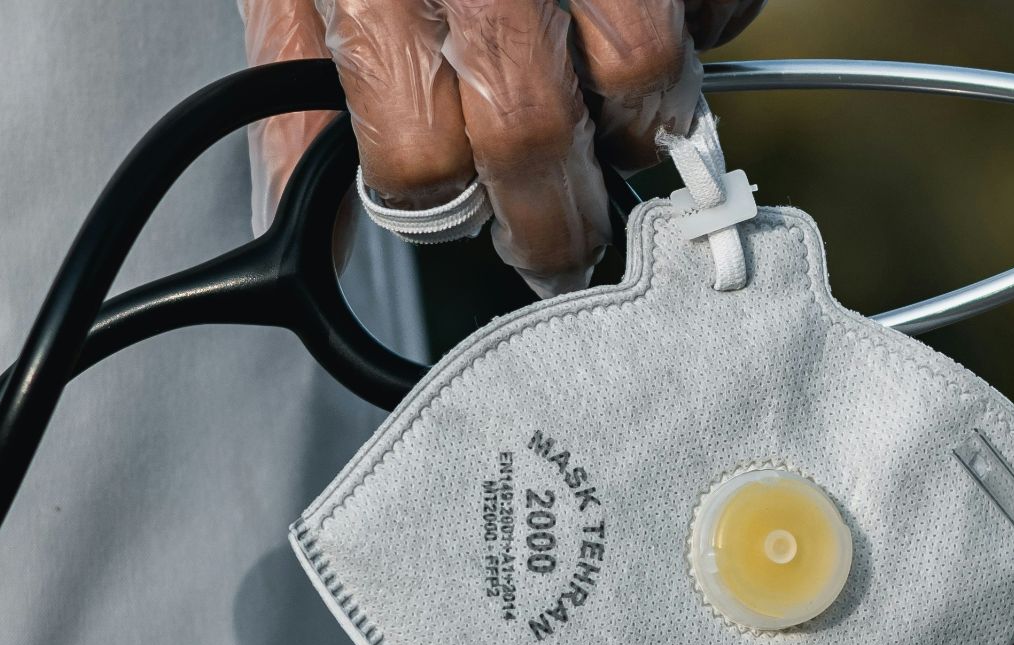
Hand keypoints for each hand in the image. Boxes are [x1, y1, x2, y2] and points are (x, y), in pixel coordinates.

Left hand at [241, 0, 767, 295]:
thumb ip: (290, 95)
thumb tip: (293, 226)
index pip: (418, 161)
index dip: (435, 207)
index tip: (452, 217)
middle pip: (535, 142)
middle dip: (550, 220)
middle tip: (554, 252)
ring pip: (645, 84)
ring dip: (636, 130)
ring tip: (609, 130)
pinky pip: (723, 7)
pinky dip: (703, 32)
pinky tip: (659, 23)